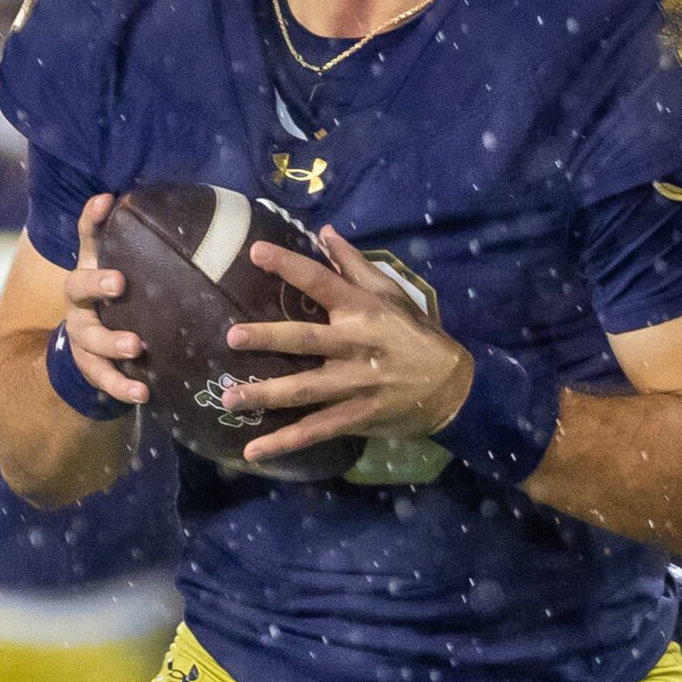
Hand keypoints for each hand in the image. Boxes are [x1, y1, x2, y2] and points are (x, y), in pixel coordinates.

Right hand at [62, 194, 149, 407]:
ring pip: (88, 339)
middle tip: (119, 283)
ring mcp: (82, 337)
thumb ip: (117, 240)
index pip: (87, 239)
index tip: (106, 201)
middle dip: (96, 285)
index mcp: (89, 274)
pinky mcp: (91, 368)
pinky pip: (103, 379)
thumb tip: (123, 198)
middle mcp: (79, 304)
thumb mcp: (115, 270)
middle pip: (76, 289)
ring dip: (111, 343)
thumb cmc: (114, 301)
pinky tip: (143, 393)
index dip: (91, 222)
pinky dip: (122, 386)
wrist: (91, 352)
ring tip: (135, 347)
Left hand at [220, 225, 472, 463]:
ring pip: (306, 389)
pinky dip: (285, 442)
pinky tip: (252, 450)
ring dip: (267, 394)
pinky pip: (316, 430)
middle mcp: (356, 345)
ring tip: (229, 397)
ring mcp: (356, 384)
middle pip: (306, 339)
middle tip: (232, 337)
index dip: (290, 266)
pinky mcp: (357, 416)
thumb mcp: (392, 293)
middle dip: (269, 338)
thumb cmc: (415, 334)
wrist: (453, 385)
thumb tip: (324, 231)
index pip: (322, 282)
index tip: (256, 252)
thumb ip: (354, 265)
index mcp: (363, 310)